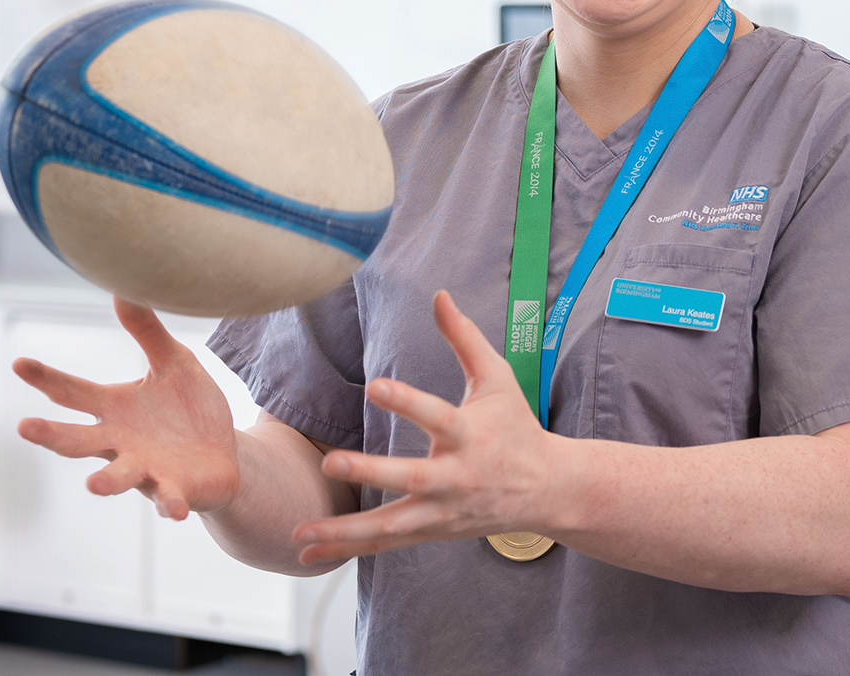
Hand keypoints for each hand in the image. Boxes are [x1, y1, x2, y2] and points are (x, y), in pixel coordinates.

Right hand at [15, 297, 239, 520]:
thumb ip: (147, 332)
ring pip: (117, 477)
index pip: (72, 392)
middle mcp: (119, 442)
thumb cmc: (188, 409)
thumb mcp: (173, 363)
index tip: (19, 363)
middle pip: (77, 440)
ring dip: (106, 481)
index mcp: (114, 409)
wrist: (224, 453)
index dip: (46, 379)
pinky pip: (169, 500)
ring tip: (93, 485)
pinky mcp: (174, 491)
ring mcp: (144, 470)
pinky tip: (176, 509)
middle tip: (24, 427)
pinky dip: (170, 505)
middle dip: (52, 435)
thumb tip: (123, 287)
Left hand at [292, 290, 555, 563]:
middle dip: (371, 472)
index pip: (438, 417)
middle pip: (411, 478)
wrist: (547, 490)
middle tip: (330, 461)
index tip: (376, 384)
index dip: (408, 401)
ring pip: (393, 525)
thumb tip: (439, 295)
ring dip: (347, 530)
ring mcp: (444, 511)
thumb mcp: (498, 379)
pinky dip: (349, 549)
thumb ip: (465, 339)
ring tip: (301, 532)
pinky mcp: (434, 531)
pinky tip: (309, 554)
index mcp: (471, 435)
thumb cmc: (516, 427)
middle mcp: (457, 477)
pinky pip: (387, 543)